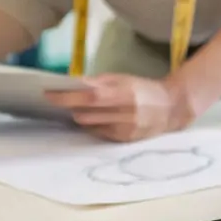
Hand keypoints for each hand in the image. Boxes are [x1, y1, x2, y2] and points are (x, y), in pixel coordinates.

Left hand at [47, 74, 194, 141]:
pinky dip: (92, 125)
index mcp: (124, 93)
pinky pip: (99, 133)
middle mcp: (125, 114)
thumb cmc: (144, 89)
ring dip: (80, 117)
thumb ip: (99, 82)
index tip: (48, 94)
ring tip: (77, 109)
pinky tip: (95, 118)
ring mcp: (125, 129)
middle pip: (86, 114)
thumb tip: (72, 84)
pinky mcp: (124, 141)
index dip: (67, 97)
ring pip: (89, 126)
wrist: (171, 108)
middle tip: (60, 100)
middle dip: (70, 108)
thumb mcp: (123, 79)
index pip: (90, 96)